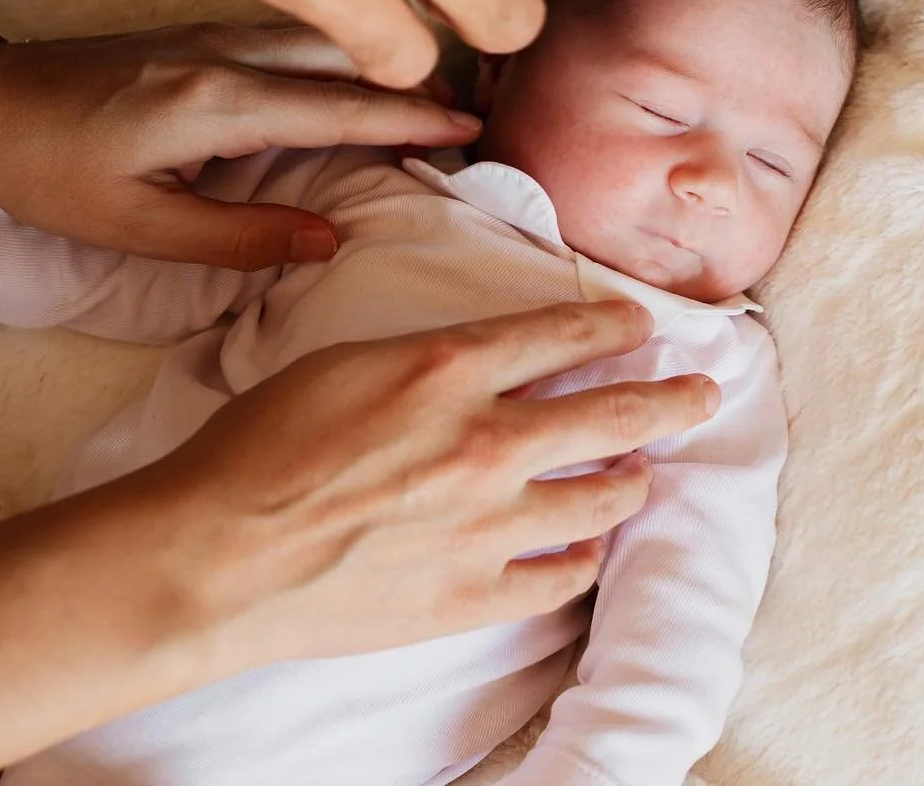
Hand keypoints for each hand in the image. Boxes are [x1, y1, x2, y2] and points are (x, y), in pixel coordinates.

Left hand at [0, 21, 484, 269]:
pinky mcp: (200, 29)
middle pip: (347, 57)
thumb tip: (329, 240)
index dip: (412, 121)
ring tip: (431, 96)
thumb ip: (240, 237)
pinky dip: (341, 55)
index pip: (341, 108)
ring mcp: (213, 30)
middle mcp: (226, 51)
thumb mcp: (138, 227)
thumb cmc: (50, 173)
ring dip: (380, 64)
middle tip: (473, 114)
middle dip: (415, 82)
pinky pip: (293, 37)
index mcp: (216, 102)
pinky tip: (359, 76)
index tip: (473, 130)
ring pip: (323, 39)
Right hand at [148, 300, 718, 665]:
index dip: (612, 326)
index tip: (639, 326)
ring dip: (633, 478)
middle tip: (704, 391)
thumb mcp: (343, 363)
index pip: (562, 334)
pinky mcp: (472, 596)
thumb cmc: (260, 446)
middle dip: (671, 397)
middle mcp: (484, 442)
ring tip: (644, 473)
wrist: (219, 553)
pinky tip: (589, 548)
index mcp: (445, 369)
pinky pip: (561, 577)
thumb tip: (488, 363)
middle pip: (613, 414)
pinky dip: (584, 557)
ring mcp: (486, 526)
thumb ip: (429, 360)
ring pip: (601, 498)